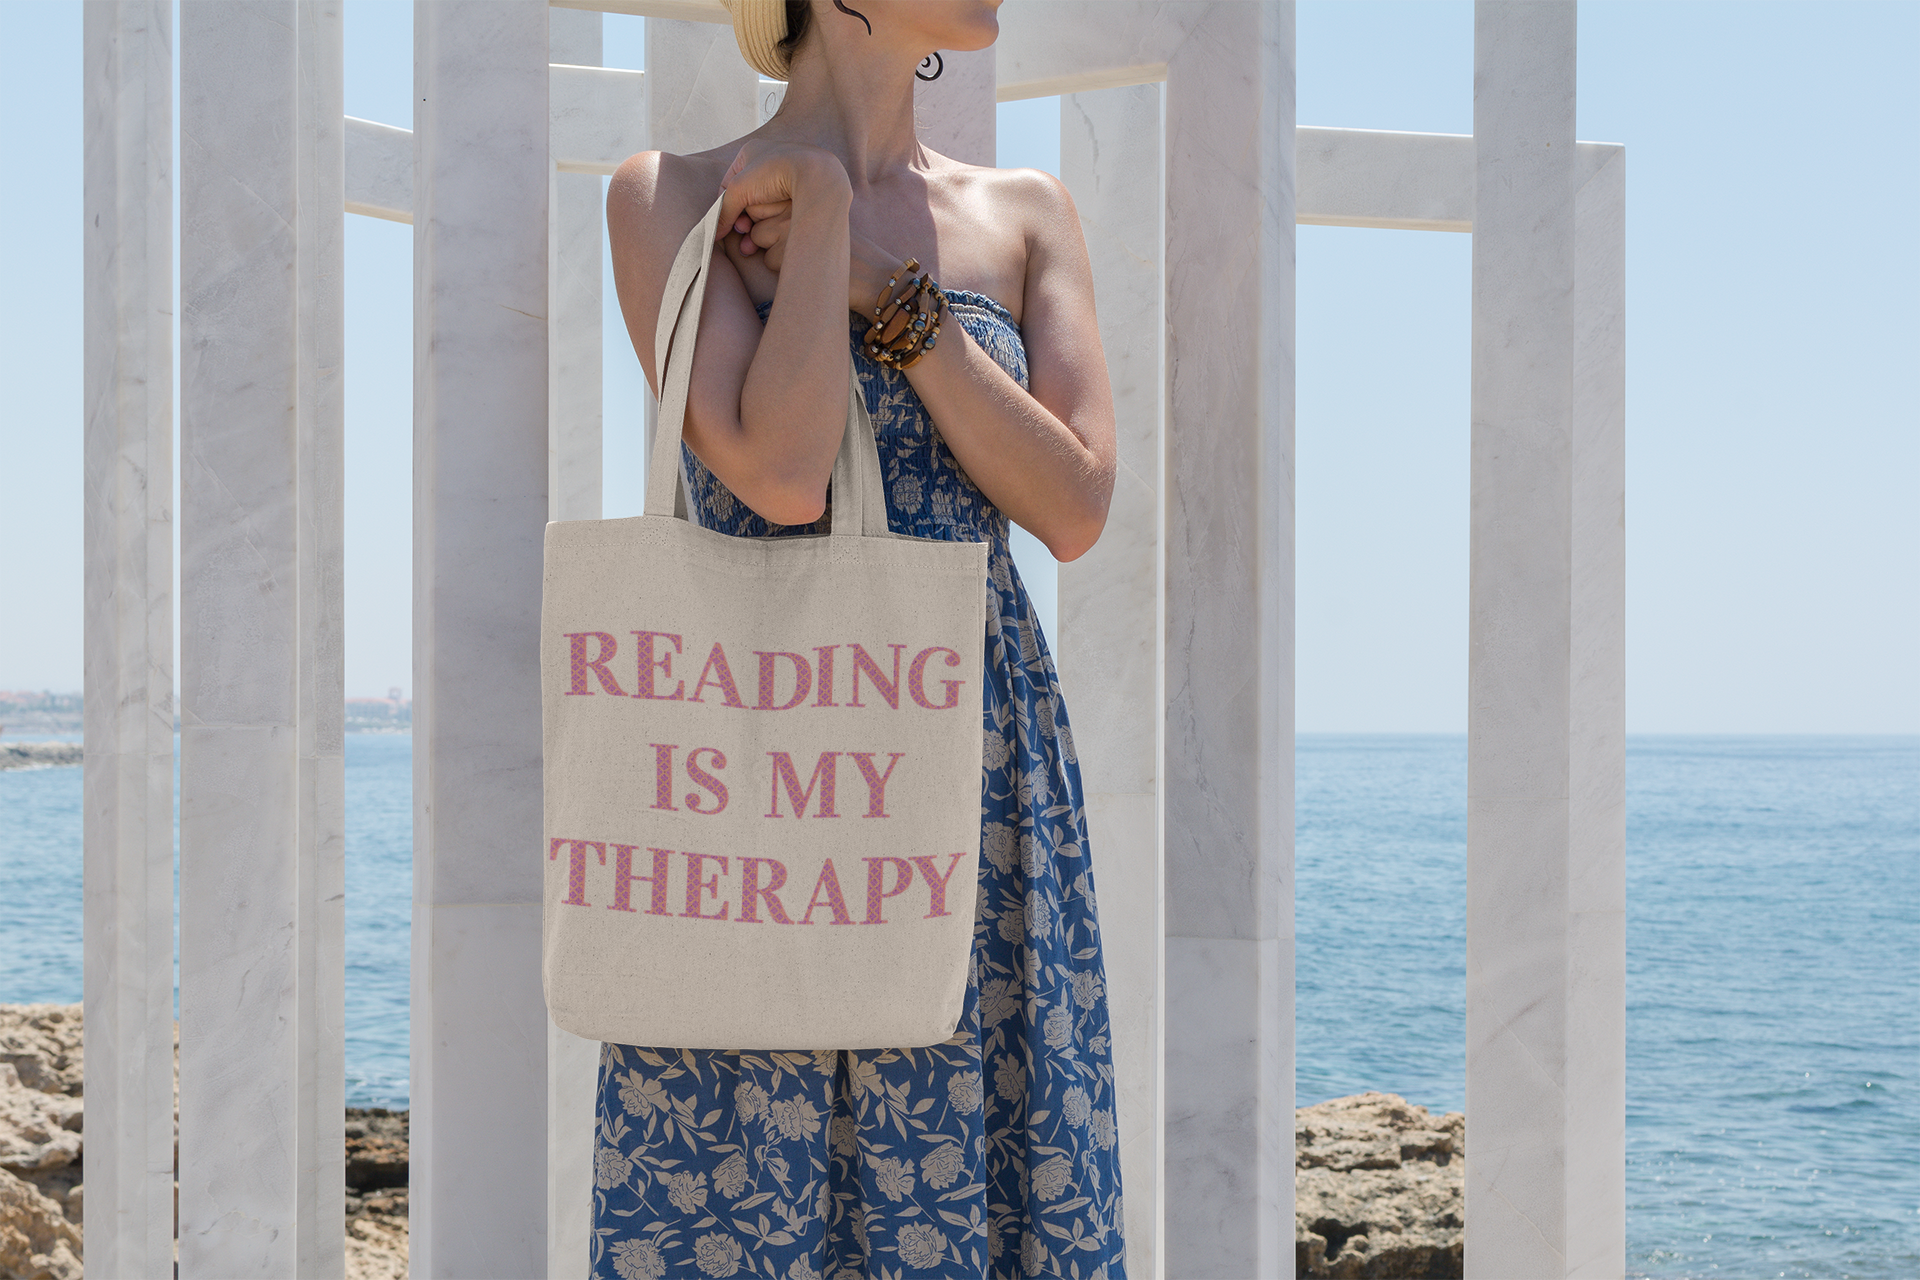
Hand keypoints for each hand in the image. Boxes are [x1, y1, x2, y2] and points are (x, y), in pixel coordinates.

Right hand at [716, 140, 848, 273]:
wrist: (817, 175)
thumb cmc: (774, 173)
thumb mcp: (738, 190)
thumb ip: (723, 211)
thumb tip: (714, 232)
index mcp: (752, 152)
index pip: (729, 184)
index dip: (725, 206)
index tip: (726, 225)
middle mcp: (770, 162)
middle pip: (748, 199)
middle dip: (744, 219)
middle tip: (744, 231)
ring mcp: (788, 177)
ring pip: (766, 207)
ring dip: (760, 224)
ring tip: (757, 237)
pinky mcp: (804, 191)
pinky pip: (784, 212)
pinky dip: (778, 224)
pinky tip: (775, 234)